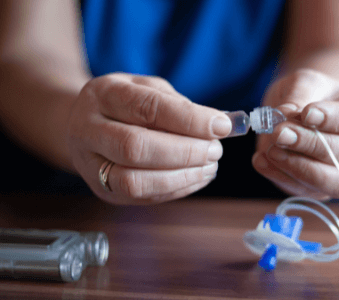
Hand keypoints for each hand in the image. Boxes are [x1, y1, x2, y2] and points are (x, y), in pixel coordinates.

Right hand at [67, 73, 231, 204]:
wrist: (86, 124)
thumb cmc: (126, 104)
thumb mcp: (149, 89)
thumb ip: (181, 105)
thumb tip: (222, 124)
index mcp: (102, 94)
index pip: (146, 107)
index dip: (189, 119)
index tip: (221, 126)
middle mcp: (87, 129)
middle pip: (135, 147)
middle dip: (185, 152)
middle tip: (215, 150)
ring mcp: (90, 165)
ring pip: (134, 181)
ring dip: (181, 176)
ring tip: (210, 166)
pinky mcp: (103, 191)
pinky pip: (141, 197)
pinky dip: (177, 189)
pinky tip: (197, 176)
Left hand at [252, 69, 338, 199]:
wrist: (305, 113)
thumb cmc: (313, 95)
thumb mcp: (307, 82)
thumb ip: (299, 94)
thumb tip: (285, 115)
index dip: (337, 119)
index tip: (306, 112)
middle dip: (313, 145)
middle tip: (280, 132)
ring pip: (336, 183)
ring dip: (301, 167)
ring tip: (272, 149)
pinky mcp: (323, 191)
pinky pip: (308, 192)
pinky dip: (282, 177)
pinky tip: (261, 160)